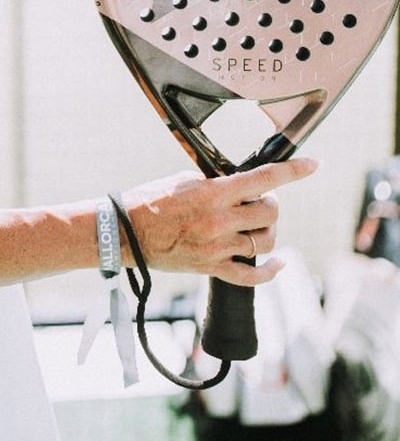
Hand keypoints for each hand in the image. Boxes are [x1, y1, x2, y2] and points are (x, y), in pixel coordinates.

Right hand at [121, 158, 316, 285]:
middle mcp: (219, 220)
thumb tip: (242, 185)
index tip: (314, 165)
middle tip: (259, 200)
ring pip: (265, 241)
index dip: (294, 171)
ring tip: (255, 225)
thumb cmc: (151, 201)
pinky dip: (270, 270)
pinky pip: (252, 276)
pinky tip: (276, 263)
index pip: (264, 178)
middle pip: (270, 212)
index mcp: (213, 193)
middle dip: (271, 203)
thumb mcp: (185, 180)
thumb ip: (217, 184)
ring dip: (267, 231)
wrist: (126, 232)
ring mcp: (217, 247)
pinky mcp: (212, 268)